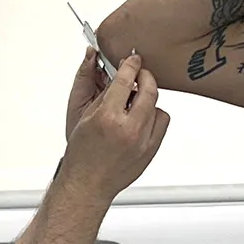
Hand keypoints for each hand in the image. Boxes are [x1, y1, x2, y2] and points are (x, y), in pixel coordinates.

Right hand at [59, 54, 169, 197]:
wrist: (88, 183)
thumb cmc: (81, 154)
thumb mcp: (83, 117)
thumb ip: (103, 92)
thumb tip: (115, 72)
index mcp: (108, 118)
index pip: (125, 80)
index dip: (131, 65)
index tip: (133, 59)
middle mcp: (128, 129)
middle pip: (149, 90)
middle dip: (145, 76)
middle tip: (140, 73)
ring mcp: (143, 141)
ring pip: (157, 106)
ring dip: (148, 99)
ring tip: (135, 102)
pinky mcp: (151, 150)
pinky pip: (162, 122)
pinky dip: (154, 116)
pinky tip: (141, 118)